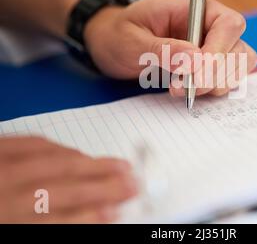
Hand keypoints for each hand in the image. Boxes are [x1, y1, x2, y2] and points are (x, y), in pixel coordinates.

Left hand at [0, 136, 136, 223]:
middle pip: (65, 188)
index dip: (90, 216)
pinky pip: (37, 142)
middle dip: (104, 186)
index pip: (57, 220)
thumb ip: (53, 220)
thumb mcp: (15, 226)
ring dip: (92, 164)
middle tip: (133, 184)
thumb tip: (94, 213)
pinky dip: (63, 148)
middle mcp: (4, 191)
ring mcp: (1, 165)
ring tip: (119, 166)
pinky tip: (79, 153)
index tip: (116, 212)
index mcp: (5, 218)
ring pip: (56, 161)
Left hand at [84, 0, 256, 96]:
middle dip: (216, 73)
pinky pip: (226, 78)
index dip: (220, 49)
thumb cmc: (118, 34)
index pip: (228, 23)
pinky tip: (189, 91)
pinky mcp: (206, 64)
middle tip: (185, 87)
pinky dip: (213, 89)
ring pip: (237, 66)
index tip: (198, 71)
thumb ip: (163, 49)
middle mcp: (208, 25)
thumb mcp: (132, 40)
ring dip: (216, 83)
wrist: (110, 44)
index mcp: (193, 8)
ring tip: (182, 89)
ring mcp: (210, 45)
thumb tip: (195, 61)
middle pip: (238, 48)